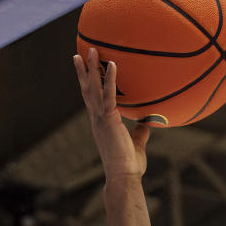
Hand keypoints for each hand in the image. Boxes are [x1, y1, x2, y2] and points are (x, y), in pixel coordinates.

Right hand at [74, 48, 150, 179]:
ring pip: (93, 87)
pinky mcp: (109, 119)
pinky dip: (110, 79)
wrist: (123, 176)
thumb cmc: (129, 166)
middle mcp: (96, 118)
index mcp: (101, 123)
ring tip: (90, 49)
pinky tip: (112, 64)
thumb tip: (146, 124)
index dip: (87, 84)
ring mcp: (100, 118)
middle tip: (79, 52)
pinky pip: (109, 94)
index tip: (83, 70)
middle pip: (87, 89)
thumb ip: (140, 133)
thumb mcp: (136, 145)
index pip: (91, 99)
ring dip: (91, 67)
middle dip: (83, 70)